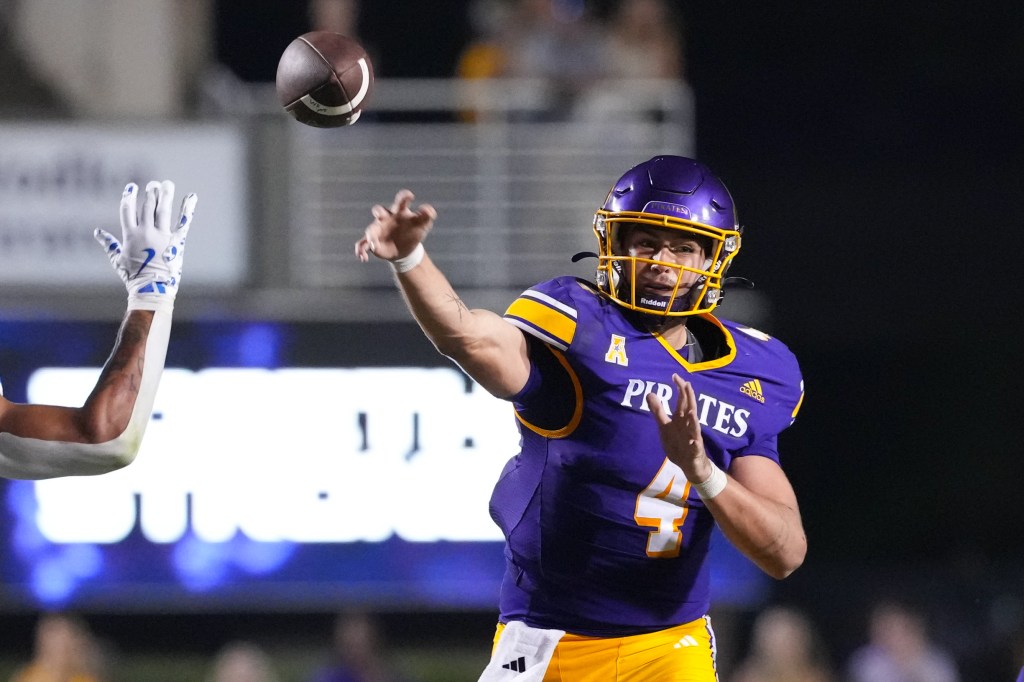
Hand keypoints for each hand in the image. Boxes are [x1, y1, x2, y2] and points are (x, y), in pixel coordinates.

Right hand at [94, 180, 196, 302]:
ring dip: (165, 195)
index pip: (127, 209)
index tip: (132, 187)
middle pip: (147, 206)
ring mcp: (162, 236)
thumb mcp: (117, 259)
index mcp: (131, 235)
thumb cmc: (133, 277)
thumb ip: (108, 244)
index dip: (129, 196)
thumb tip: (97, 231)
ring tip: (167, 184)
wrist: (152, 289)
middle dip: (150, 193)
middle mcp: (146, 232)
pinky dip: (187, 208)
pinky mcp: (177, 242)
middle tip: (153, 184)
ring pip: (163, 210)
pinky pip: (183, 222)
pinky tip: (191, 196)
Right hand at [355, 189, 435, 262]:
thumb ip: (427, 216)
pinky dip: (361, 250)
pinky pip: (363, 244)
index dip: (404, 197)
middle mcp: (386, 217)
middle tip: (380, 215)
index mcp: (399, 211)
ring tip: (373, 243)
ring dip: (370, 235)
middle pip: (379, 211)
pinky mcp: (373, 242)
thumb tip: (428, 210)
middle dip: (378, 212)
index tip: (410, 195)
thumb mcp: (423, 225)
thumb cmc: (414, 232)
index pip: (401, 202)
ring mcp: (378, 229)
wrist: (406, 248)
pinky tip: (363, 257)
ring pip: (370, 229)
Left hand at [646, 373, 713, 482]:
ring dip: (694, 419)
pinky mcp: (695, 450)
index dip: (679, 388)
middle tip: (685, 383)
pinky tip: (694, 440)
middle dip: (688, 397)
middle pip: (690, 408)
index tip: (675, 375)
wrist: (688, 464)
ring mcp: (693, 437)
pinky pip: (696, 446)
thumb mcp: (664, 426)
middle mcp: (688, 424)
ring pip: (695, 427)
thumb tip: (650, 393)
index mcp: (681, 418)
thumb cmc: (678, 443)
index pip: (682, 400)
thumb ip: (658, 411)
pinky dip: (695, 442)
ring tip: (692, 411)